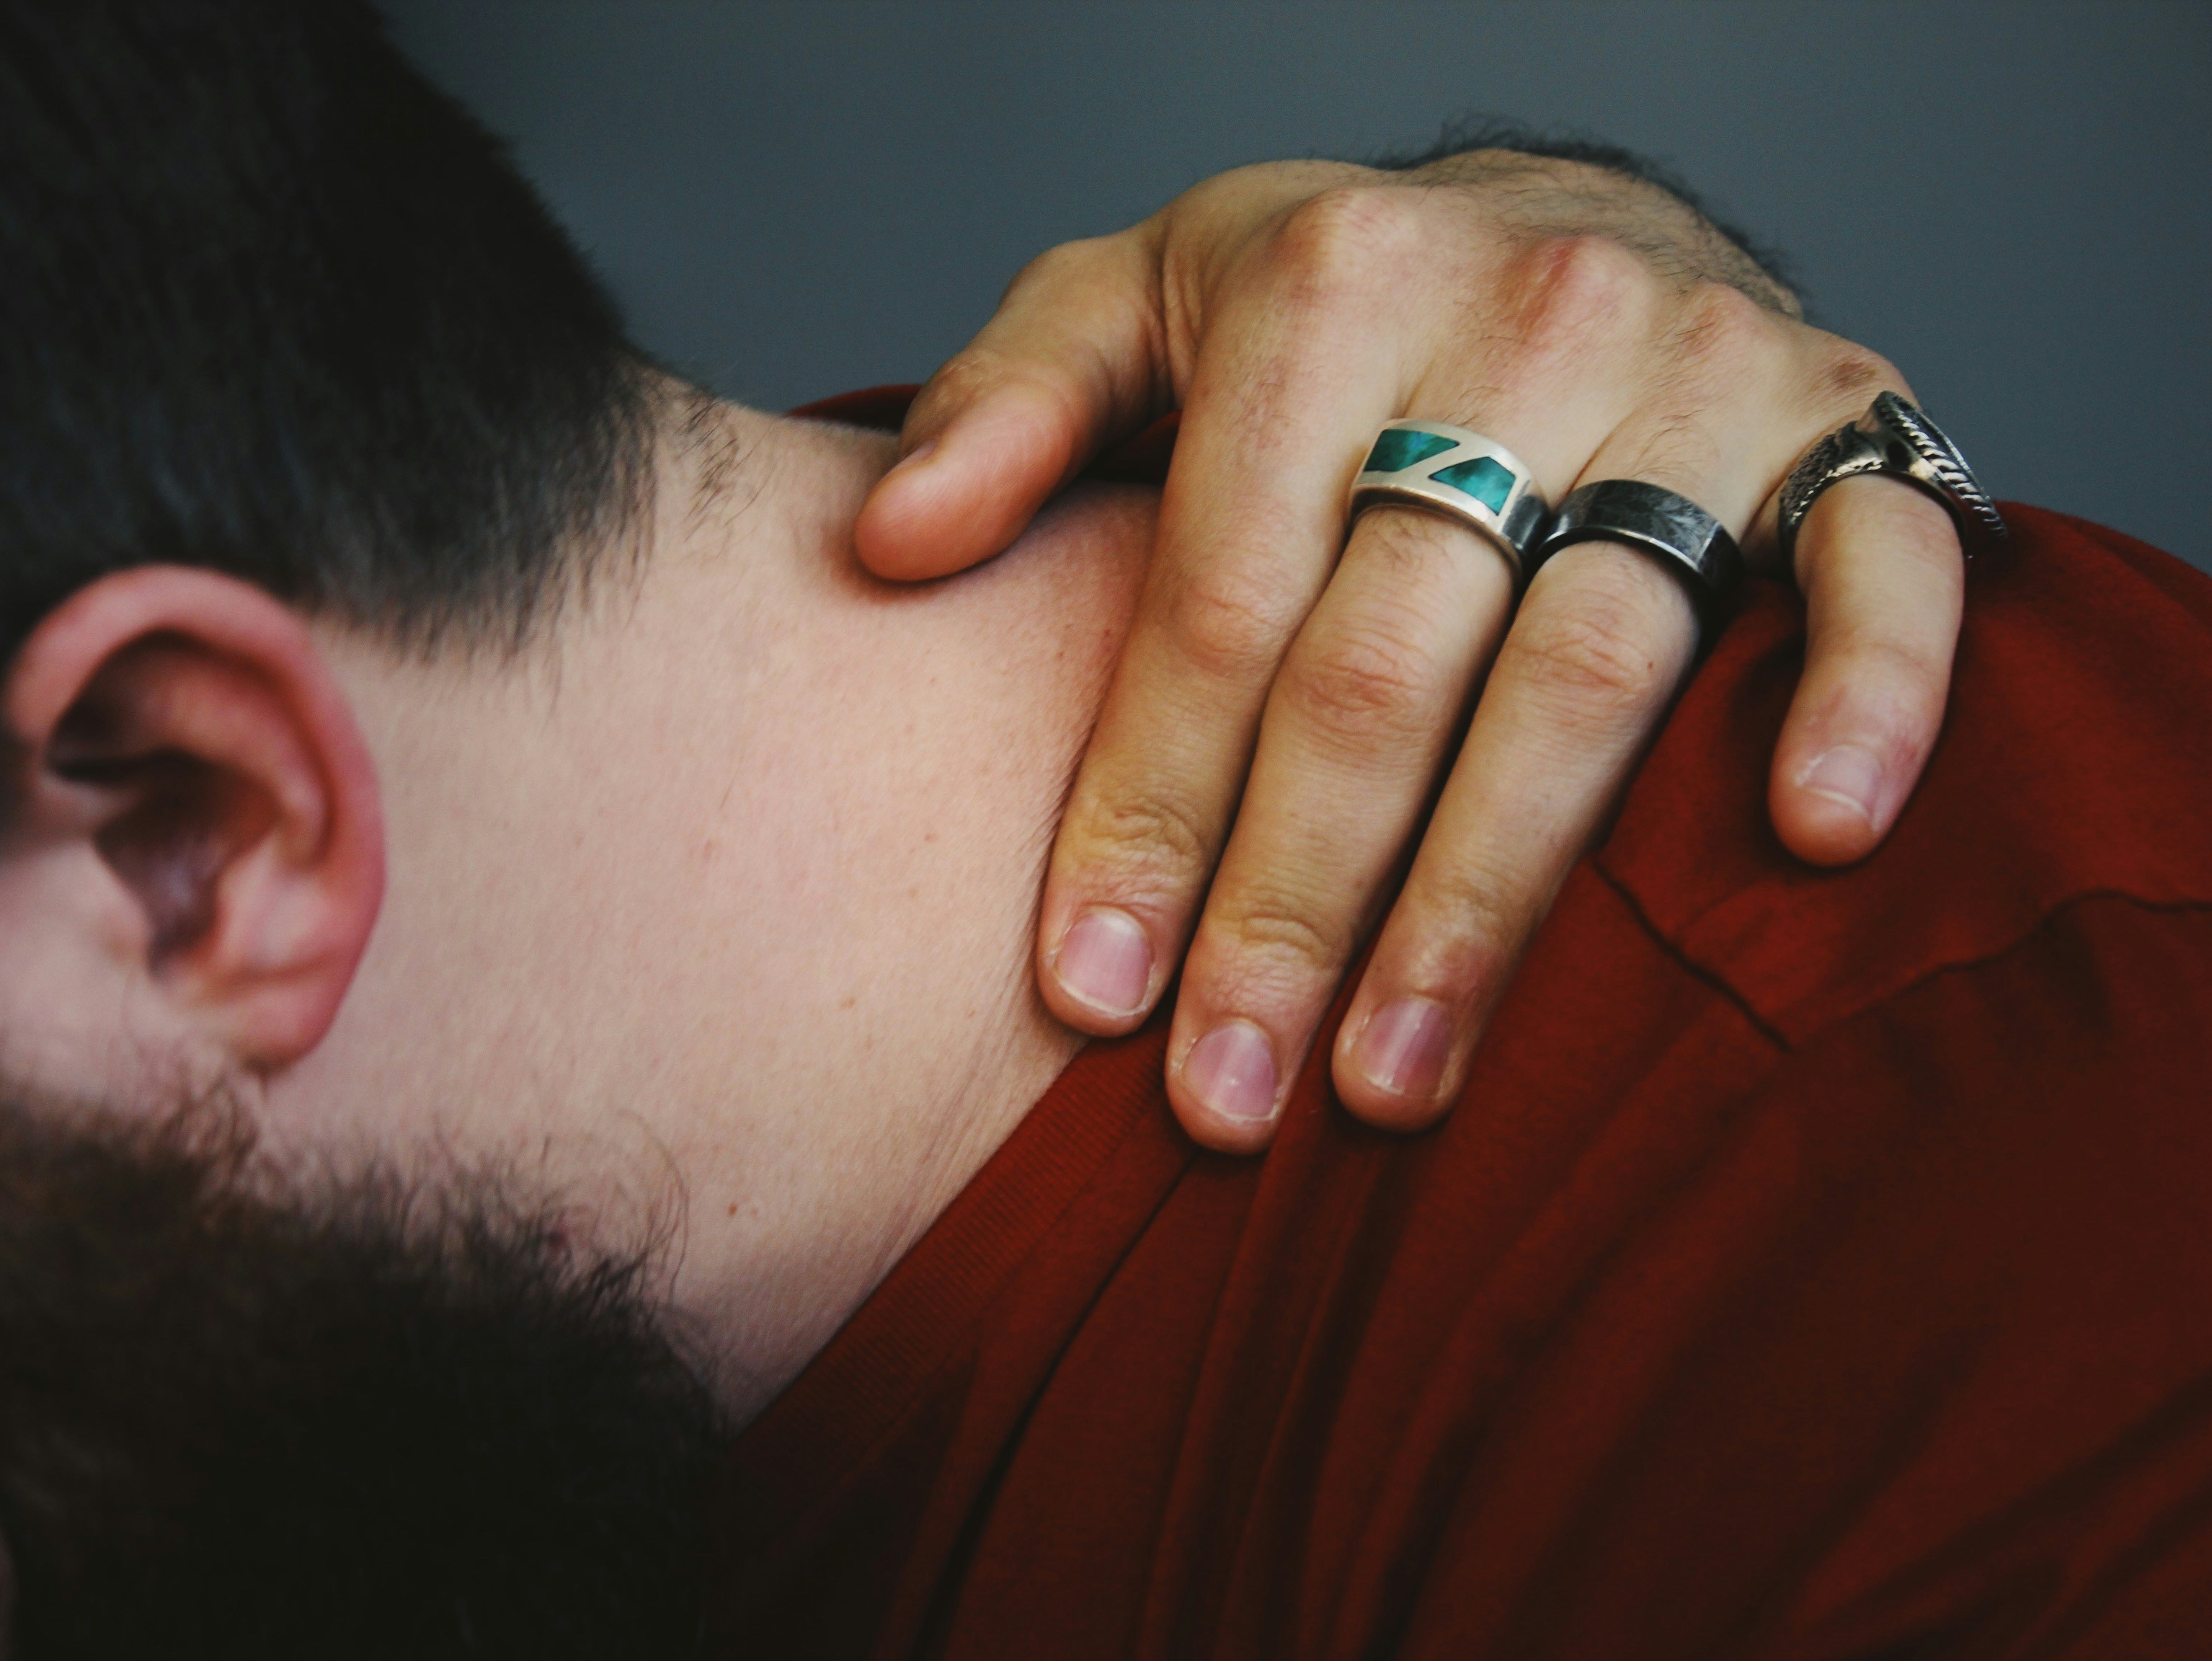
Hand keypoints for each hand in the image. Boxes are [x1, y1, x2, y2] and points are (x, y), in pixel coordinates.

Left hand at [855, 154, 1961, 1149]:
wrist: (1561, 209)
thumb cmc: (1325, 305)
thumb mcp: (1140, 295)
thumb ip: (1013, 404)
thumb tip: (888, 545)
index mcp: (1325, 291)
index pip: (1214, 600)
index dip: (1146, 806)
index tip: (1089, 993)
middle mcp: (1519, 320)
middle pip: (1385, 666)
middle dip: (1291, 902)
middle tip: (1225, 1095)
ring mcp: (1698, 374)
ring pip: (1592, 666)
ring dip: (1491, 895)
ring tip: (1396, 1082)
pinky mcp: (1845, 422)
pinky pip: (1881, 566)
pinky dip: (1868, 698)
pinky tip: (1807, 843)